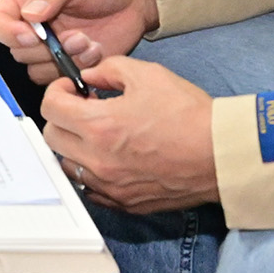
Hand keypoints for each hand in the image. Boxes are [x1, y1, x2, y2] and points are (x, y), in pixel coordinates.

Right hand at [0, 0, 159, 85]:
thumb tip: (28, 13)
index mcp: (23, 0)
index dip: (8, 33)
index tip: (33, 35)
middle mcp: (31, 26)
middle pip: (17, 51)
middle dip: (46, 48)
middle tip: (73, 34)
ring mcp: (50, 48)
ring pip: (36, 69)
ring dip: (63, 59)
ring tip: (87, 41)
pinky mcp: (68, 65)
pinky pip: (60, 78)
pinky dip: (79, 68)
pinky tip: (95, 50)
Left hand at [40, 52, 217, 211]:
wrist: (223, 154)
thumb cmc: (191, 116)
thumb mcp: (148, 75)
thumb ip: (110, 69)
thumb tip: (91, 77)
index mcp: (99, 126)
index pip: (50, 108)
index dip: (57, 91)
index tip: (72, 89)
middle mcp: (99, 160)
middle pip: (53, 138)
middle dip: (62, 118)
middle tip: (83, 109)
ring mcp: (111, 186)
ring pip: (68, 166)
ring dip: (74, 146)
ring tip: (97, 134)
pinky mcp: (125, 203)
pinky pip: (91, 190)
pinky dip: (92, 173)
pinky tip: (110, 158)